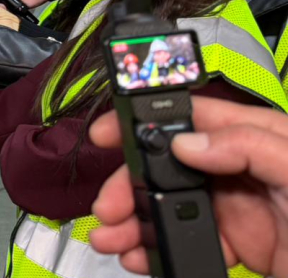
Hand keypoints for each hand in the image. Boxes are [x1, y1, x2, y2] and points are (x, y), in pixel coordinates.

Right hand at [88, 97, 287, 276]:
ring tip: (113, 237)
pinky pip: (182, 240)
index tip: (109, 132)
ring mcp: (238, 207)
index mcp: (260, 138)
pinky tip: (139, 254)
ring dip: (133, 220)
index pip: (190, 114)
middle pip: (167, 164)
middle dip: (129, 183)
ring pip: (167, 204)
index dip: (143, 119)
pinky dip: (154, 248)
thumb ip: (250, 146)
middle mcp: (243, 168)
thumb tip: (188, 140)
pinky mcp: (238, 245)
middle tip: (109, 206)